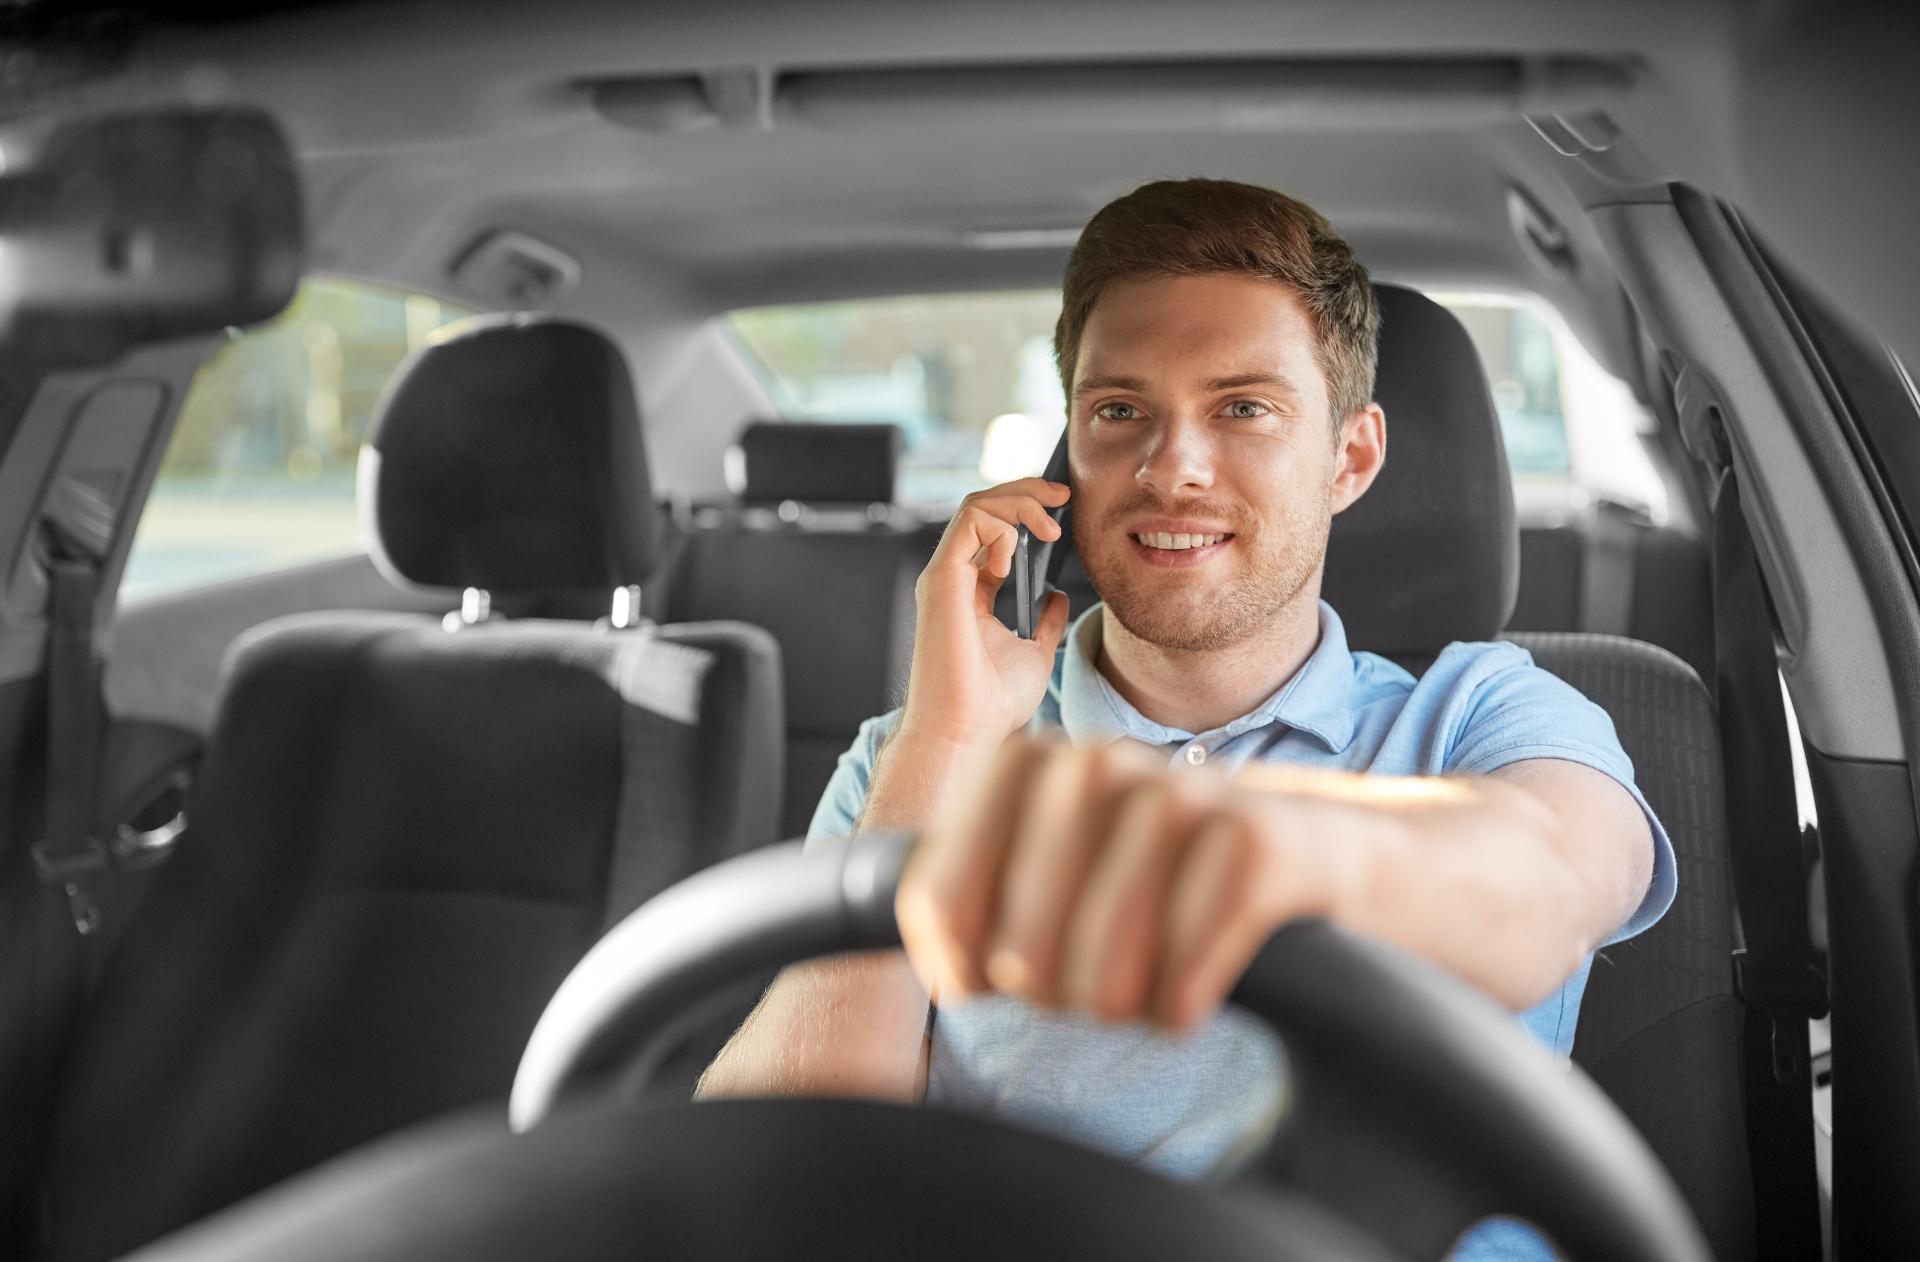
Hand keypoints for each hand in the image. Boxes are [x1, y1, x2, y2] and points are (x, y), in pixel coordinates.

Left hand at [894, 736, 1332, 1030]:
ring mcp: (1174, 795)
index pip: (938, 898)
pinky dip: (1181, 1005)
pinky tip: (1193, 989)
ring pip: (1100, 973)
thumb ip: (974, 896)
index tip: (990, 984)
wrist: (1306, 849)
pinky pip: (1182, 977)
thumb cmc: (1157, 871)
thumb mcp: (1055, 864)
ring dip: (1122, 1005)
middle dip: (1053, 995)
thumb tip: (939, 969)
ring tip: (1143, 986)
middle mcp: (1093, 764)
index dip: (959, 967)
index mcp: (1025, 764)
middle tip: (1093, 981)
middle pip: (1018, 952)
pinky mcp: (1251, 839)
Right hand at [898, 478, 1072, 753]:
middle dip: (1026, 492)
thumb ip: (1044, 621)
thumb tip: (1057, 595)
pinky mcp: (942, 578)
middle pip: (984, 510)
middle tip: (1062, 496)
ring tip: (1049, 527)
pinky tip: (1017, 556)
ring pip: (976, 506)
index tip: (1063, 512)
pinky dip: (1001, 525)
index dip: (1027, 512)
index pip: (994, 532)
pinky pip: (970, 521)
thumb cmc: (992, 704)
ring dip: (1020, 502)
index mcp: (972, 593)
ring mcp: (945, 576)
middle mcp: (955, 579)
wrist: (966, 732)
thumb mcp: (1035, 653)